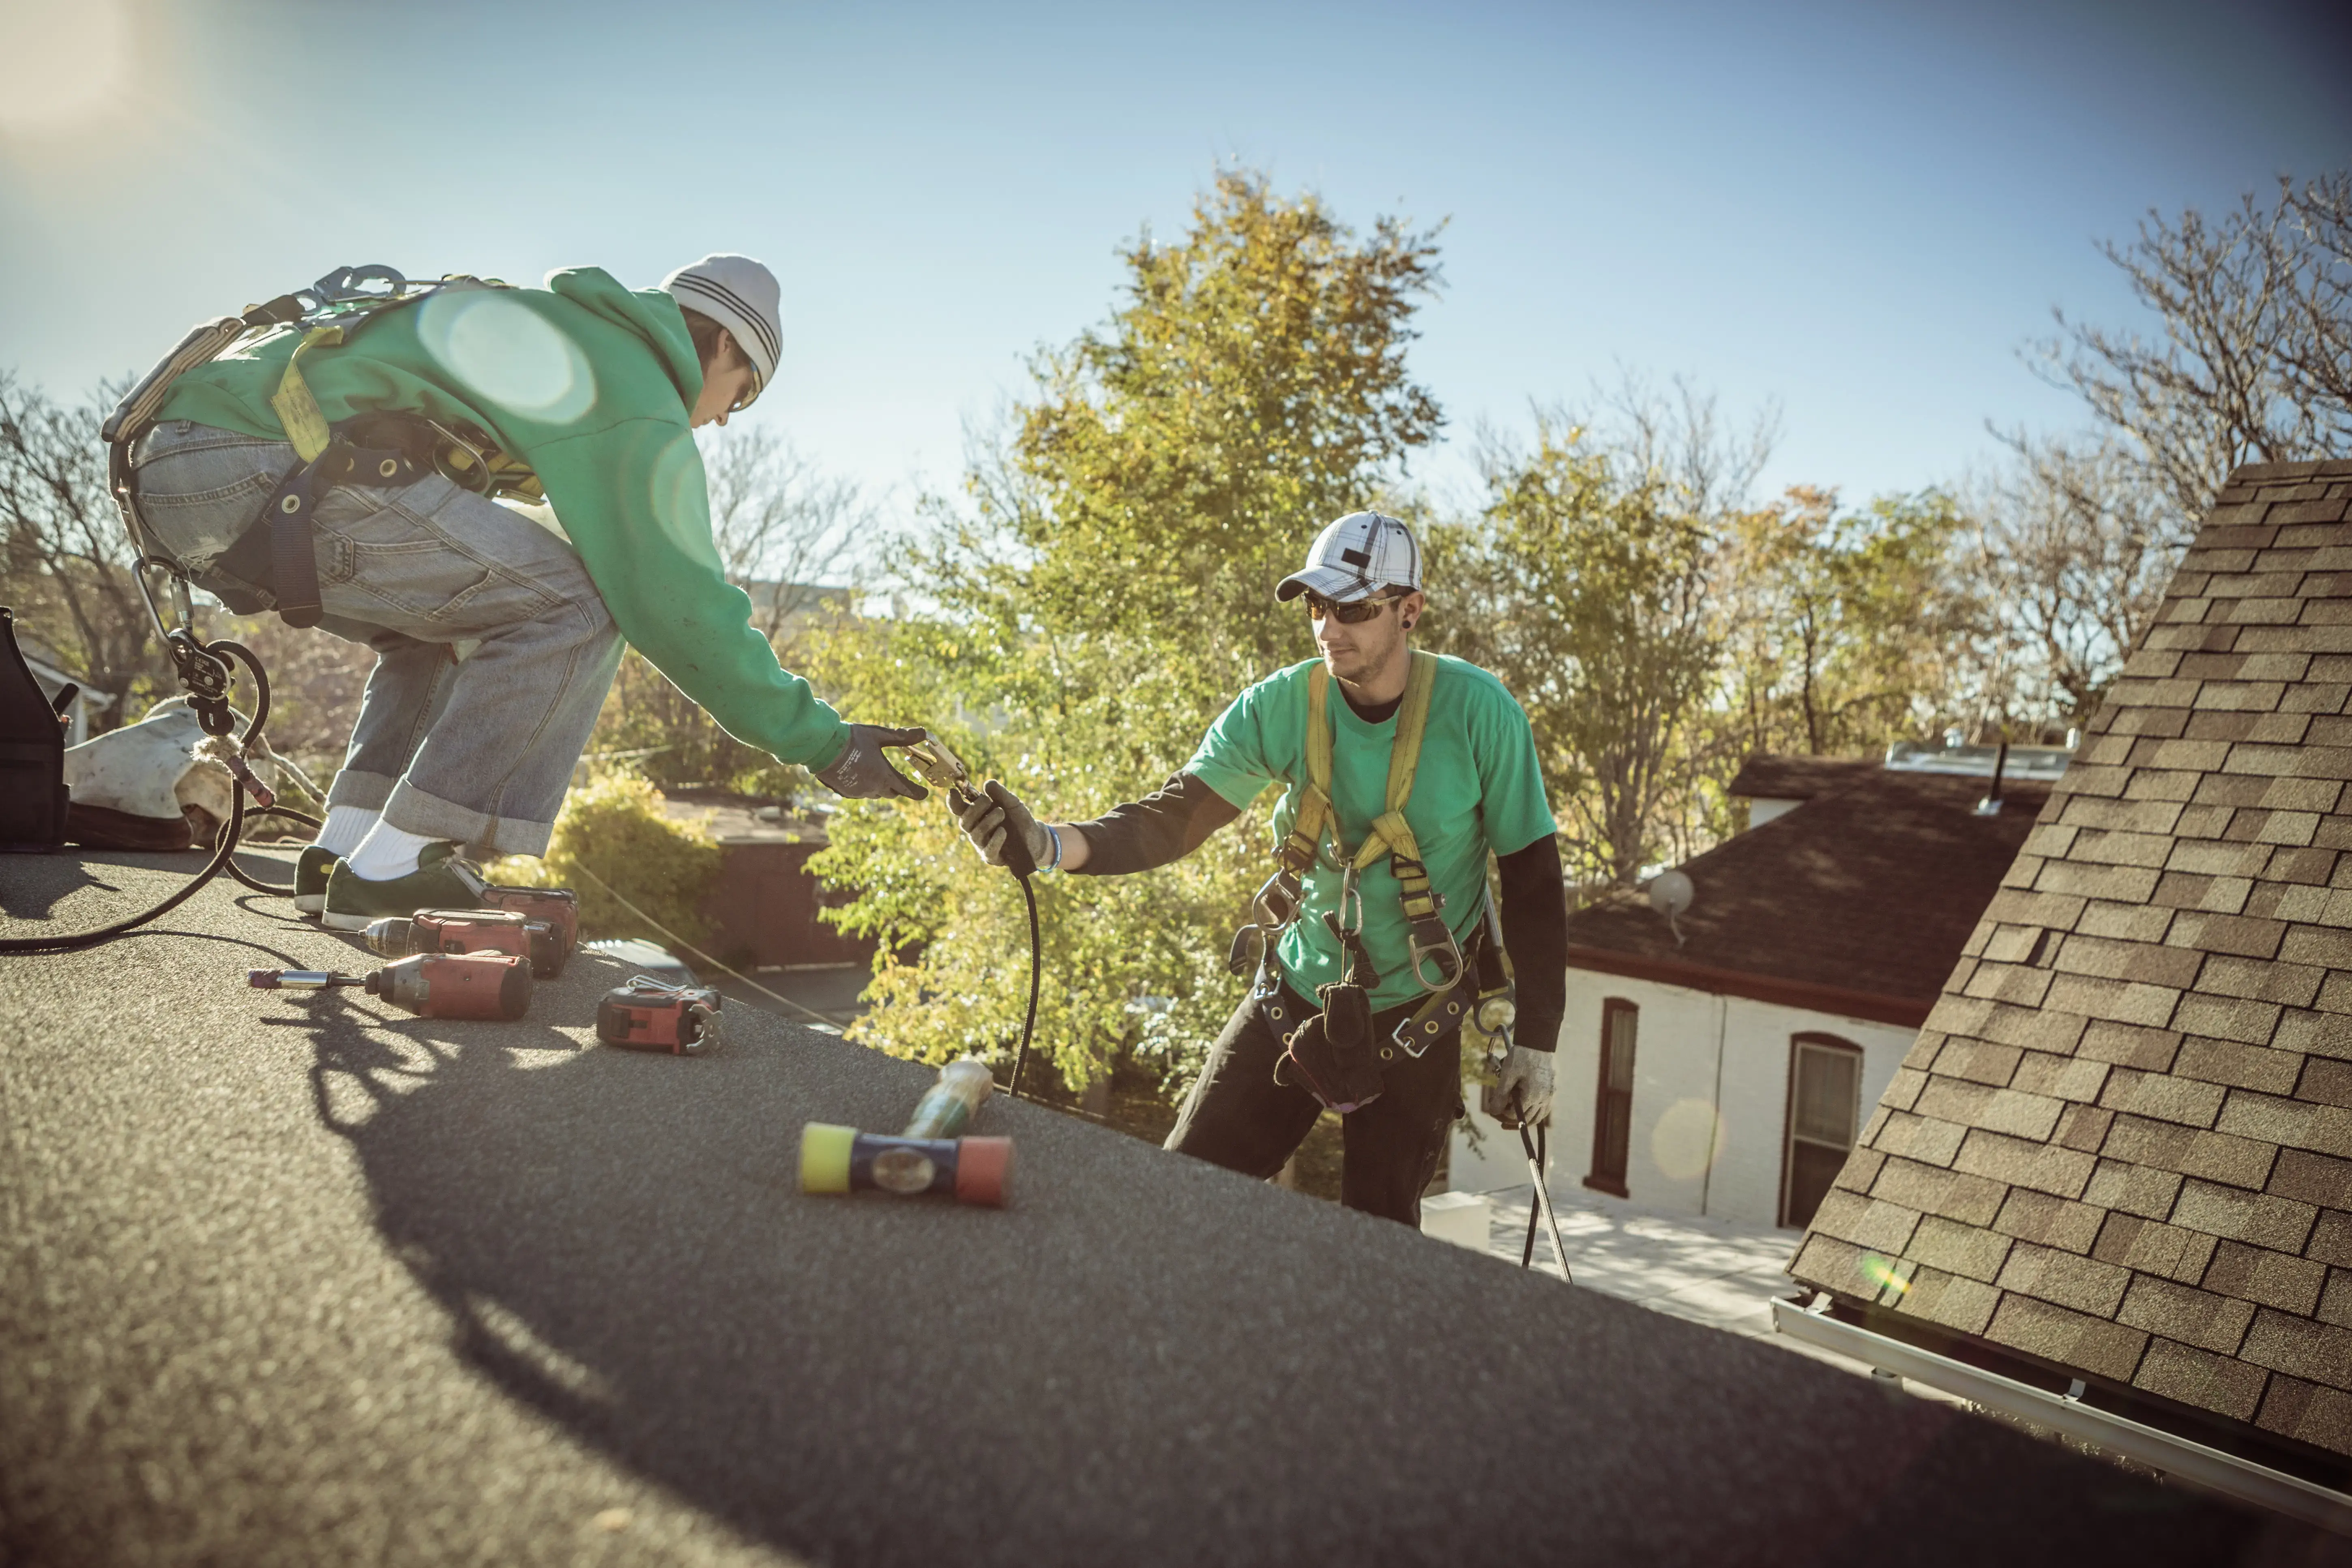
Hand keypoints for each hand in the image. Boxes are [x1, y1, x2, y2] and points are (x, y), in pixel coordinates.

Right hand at [814, 724, 930, 801]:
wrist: (821, 748)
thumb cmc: (851, 739)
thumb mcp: (879, 735)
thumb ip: (902, 737)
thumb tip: (924, 733)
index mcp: (884, 775)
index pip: (907, 789)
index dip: (917, 792)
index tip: (924, 793)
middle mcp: (872, 788)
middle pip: (891, 793)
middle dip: (898, 787)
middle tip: (902, 780)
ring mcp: (857, 792)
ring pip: (875, 793)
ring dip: (881, 786)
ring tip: (881, 775)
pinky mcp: (844, 792)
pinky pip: (860, 792)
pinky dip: (865, 786)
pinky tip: (861, 775)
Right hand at [955, 780, 1052, 870]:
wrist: (1036, 837)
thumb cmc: (1019, 819)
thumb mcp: (1012, 803)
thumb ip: (1000, 793)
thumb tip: (987, 784)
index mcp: (977, 816)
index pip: (959, 810)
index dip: (953, 802)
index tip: (952, 791)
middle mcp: (976, 830)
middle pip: (964, 823)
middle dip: (974, 810)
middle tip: (988, 801)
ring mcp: (983, 845)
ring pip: (975, 835)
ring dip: (987, 821)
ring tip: (1001, 812)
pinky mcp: (992, 857)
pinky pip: (988, 850)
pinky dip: (995, 839)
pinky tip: (1003, 831)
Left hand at [1482, 1045, 1554, 1129]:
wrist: (1538, 1041)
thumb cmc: (1521, 1056)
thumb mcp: (1507, 1074)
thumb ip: (1501, 1095)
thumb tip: (1494, 1112)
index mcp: (1533, 1095)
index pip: (1516, 1115)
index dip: (1503, 1114)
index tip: (1494, 1108)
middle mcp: (1545, 1098)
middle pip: (1528, 1119)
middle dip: (1512, 1120)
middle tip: (1500, 1116)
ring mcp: (1551, 1094)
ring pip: (1538, 1116)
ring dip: (1525, 1119)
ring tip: (1512, 1117)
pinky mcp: (1552, 1089)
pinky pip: (1545, 1107)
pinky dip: (1534, 1111)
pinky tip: (1525, 1108)